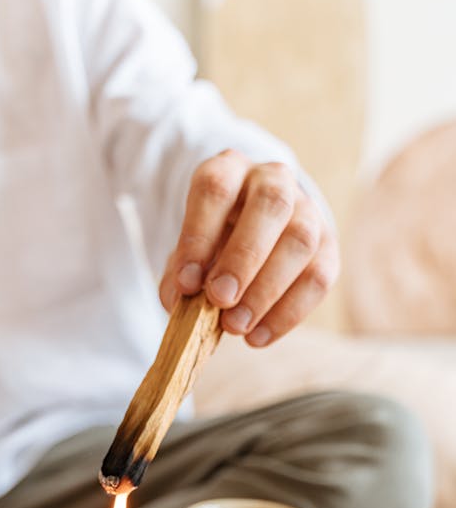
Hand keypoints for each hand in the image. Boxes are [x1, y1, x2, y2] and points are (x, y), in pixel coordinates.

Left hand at [159, 151, 339, 346]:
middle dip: (244, 258)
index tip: (186, 283)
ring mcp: (307, 209)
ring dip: (267, 290)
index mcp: (229, 169)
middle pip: (271, 206)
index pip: (216, 188)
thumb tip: (180, 302)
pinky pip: (319, 276)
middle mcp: (273, 180)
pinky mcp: (328, 245)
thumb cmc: (210, 244)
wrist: (247, 234)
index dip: (199, 236)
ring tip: (236, 327)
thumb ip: (179, 276)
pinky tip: (258, 337)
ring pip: (300, 240)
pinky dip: (288, 313)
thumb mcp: (187, 252)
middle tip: (220, 300)